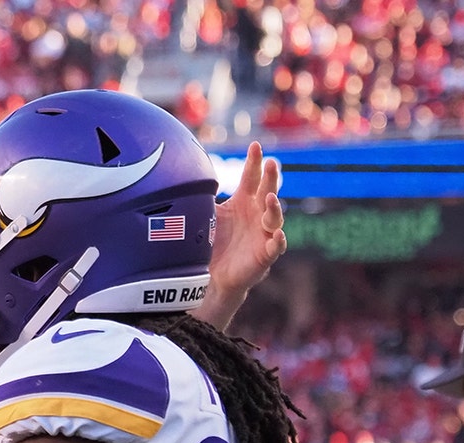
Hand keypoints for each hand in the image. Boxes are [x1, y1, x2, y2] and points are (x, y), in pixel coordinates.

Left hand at [210, 141, 285, 296]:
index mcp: (243, 201)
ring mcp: (264, 233)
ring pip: (274, 217)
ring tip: (270, 199)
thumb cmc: (212, 241)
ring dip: (274, 208)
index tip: (255, 145)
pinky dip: (278, 240)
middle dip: (270, 178)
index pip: (251, 177)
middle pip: (267, 191)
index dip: (254, 162)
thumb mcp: (206, 215)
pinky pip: (276, 246)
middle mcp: (257, 214)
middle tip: (271, 163)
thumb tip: (185, 175)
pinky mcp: (266, 253)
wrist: (210, 275)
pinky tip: (277, 235)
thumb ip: (202, 197)